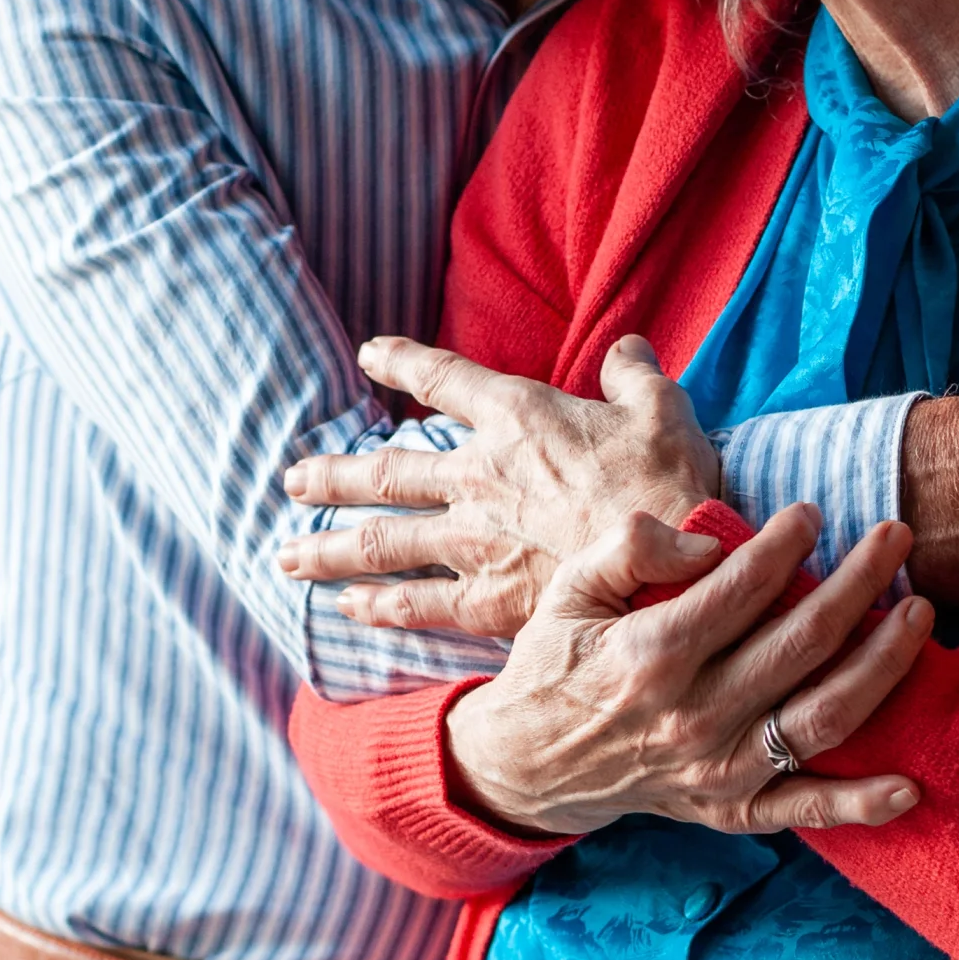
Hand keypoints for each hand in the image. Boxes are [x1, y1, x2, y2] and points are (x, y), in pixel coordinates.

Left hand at [277, 334, 717, 637]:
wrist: (671, 561)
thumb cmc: (670, 478)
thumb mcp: (660, 405)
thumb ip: (633, 373)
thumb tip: (625, 349)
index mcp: (518, 416)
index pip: (444, 379)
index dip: (402, 361)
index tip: (369, 354)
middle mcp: (480, 475)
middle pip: (387, 471)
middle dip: (334, 475)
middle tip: (293, 481)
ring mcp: (476, 540)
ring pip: (382, 540)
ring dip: (329, 548)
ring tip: (287, 556)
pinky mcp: (488, 600)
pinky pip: (417, 604)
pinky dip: (378, 607)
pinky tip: (347, 610)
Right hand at [443, 504, 933, 836]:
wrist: (525, 766)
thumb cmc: (555, 662)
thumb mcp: (569, 589)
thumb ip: (629, 548)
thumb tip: (703, 542)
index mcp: (652, 655)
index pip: (743, 588)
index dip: (788, 542)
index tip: (814, 511)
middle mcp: (693, 717)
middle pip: (802, 643)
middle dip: (861, 581)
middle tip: (899, 533)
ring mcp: (718, 772)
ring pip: (822, 718)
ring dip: (883, 664)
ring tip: (920, 612)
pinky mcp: (730, 811)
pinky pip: (806, 810)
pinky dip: (861, 804)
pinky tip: (911, 784)